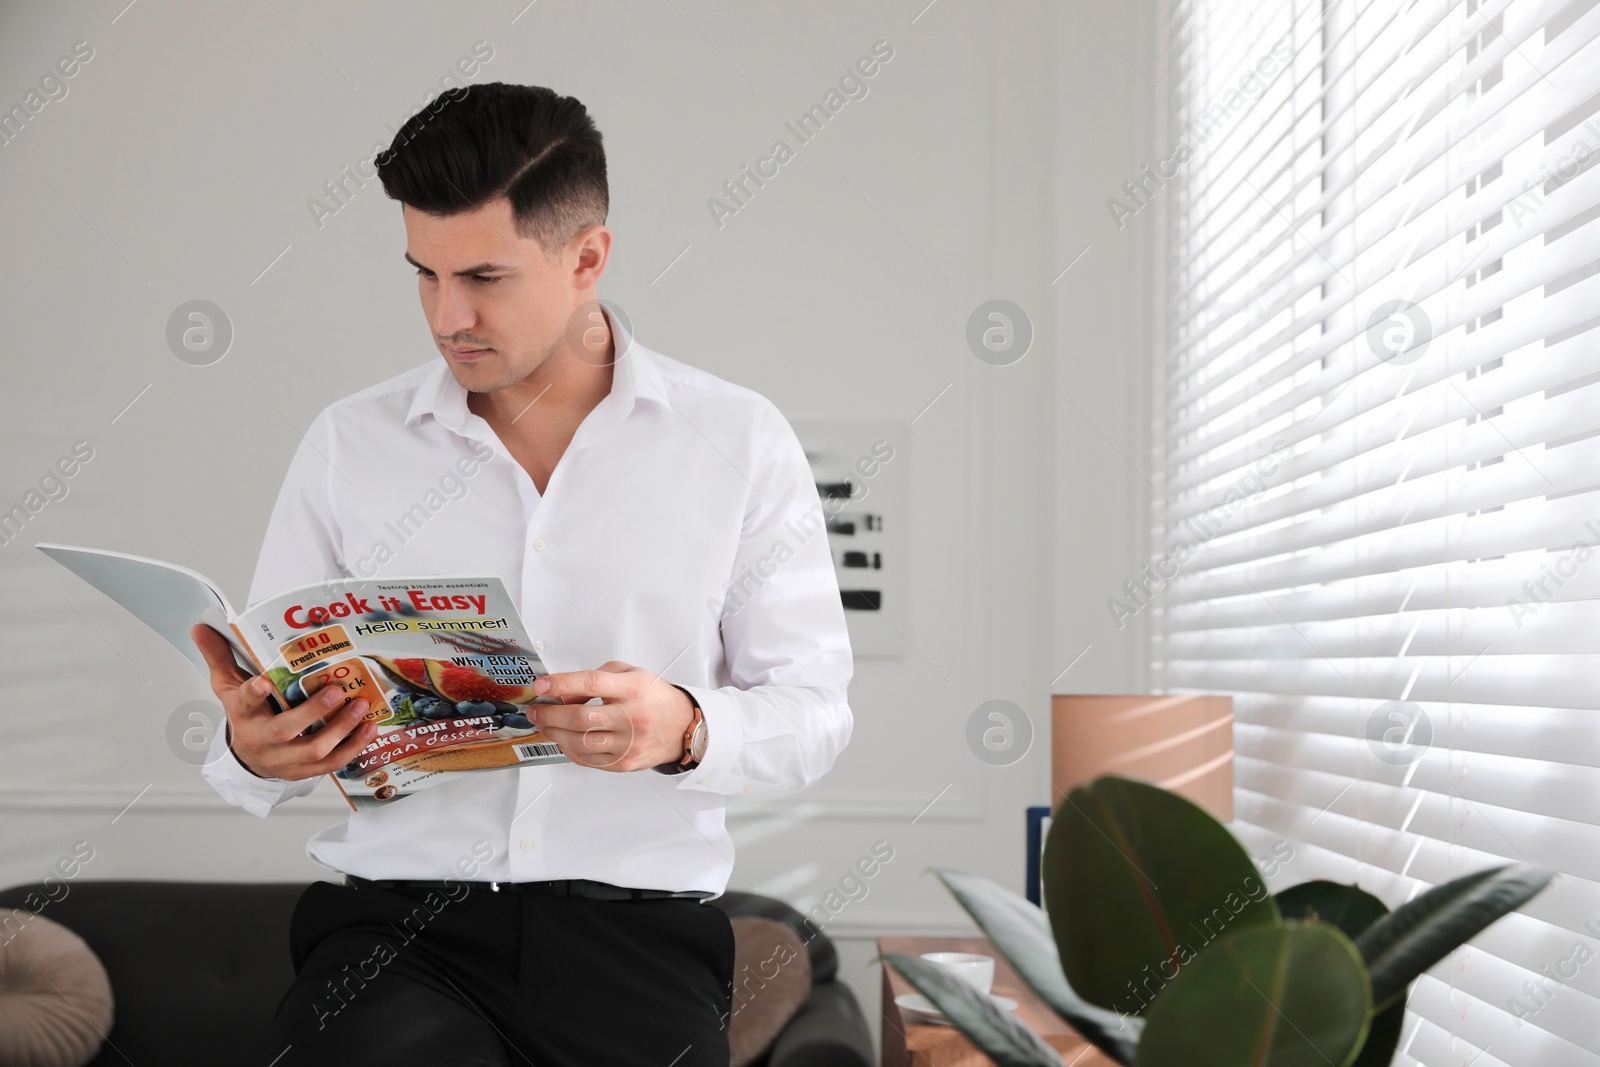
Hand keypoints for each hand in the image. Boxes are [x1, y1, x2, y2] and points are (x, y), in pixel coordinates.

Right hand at [189, 624, 378, 780]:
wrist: (250, 758)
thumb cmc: (246, 715)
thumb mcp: (228, 686)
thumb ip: (219, 656)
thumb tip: (200, 626)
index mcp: (244, 715)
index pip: (244, 703)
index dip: (253, 694)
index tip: (262, 682)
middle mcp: (263, 740)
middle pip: (285, 730)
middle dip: (312, 711)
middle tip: (334, 691)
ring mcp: (285, 759)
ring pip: (314, 750)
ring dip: (341, 729)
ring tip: (360, 705)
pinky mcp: (304, 771)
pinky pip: (332, 763)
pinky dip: (353, 747)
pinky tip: (369, 728)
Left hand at [533, 661, 694, 771]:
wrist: (683, 728)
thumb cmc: (654, 699)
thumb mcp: (632, 674)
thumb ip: (597, 677)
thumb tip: (564, 694)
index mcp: (635, 689)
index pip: (593, 684)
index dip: (562, 684)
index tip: (540, 685)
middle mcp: (633, 717)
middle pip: (581, 717)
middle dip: (550, 713)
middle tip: (536, 710)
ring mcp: (629, 744)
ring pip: (580, 742)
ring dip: (554, 733)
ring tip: (544, 724)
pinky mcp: (624, 763)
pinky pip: (587, 759)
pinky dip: (569, 748)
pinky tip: (563, 738)